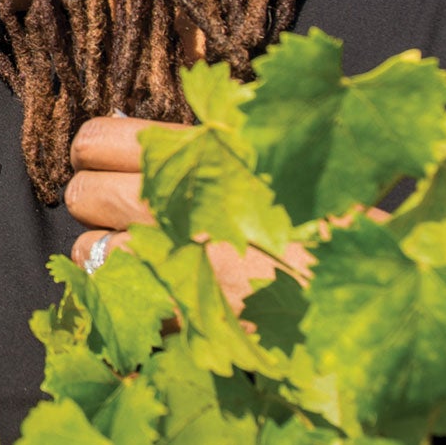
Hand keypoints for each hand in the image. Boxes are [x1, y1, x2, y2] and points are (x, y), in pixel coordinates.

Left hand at [65, 113, 302, 306]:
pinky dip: (124, 295)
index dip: (91, 148)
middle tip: (110, 204)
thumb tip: (156, 132)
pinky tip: (153, 289)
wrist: (363, 280)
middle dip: (90, 196)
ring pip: (87, 250)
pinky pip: (117, 300)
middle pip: (82, 193)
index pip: (98, 139)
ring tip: (134, 250)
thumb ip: (213, 137)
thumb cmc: (325, 209)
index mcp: (196, 151)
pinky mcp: (178, 313)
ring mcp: (172, 260)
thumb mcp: (271, 151)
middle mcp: (174, 202)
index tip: (96, 156)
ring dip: (102, 250)